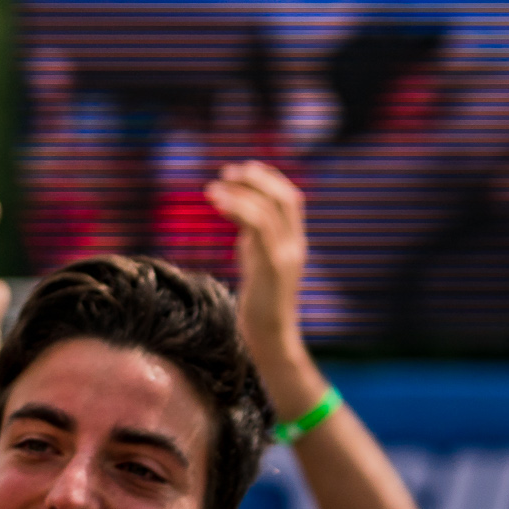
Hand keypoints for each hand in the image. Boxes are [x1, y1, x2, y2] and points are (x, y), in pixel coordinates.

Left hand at [203, 161, 305, 359]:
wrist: (271, 340)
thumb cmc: (259, 306)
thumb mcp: (258, 264)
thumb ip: (255, 240)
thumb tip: (239, 215)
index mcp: (294, 244)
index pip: (292, 200)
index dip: (270, 179)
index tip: (245, 168)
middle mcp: (295, 246)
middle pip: (286, 198)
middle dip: (258, 179)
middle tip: (228, 172)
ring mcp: (286, 256)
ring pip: (270, 209)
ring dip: (241, 191)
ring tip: (214, 186)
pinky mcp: (272, 267)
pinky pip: (258, 227)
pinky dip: (236, 207)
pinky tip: (216, 200)